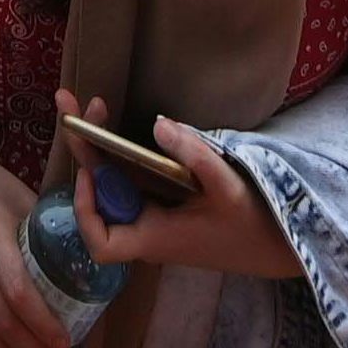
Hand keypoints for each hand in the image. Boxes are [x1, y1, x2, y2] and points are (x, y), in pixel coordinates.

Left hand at [62, 101, 301, 281]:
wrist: (278, 243)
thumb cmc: (252, 225)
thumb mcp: (228, 188)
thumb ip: (196, 156)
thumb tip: (159, 123)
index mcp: (155, 237)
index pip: (101, 243)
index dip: (86, 210)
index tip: (91, 171)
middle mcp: (148, 229)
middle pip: (100, 199)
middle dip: (83, 152)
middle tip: (70, 104)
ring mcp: (156, 216)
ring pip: (116, 186)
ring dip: (101, 148)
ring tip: (93, 104)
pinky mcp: (168, 205)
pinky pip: (134, 181)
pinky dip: (123, 155)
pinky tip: (120, 128)